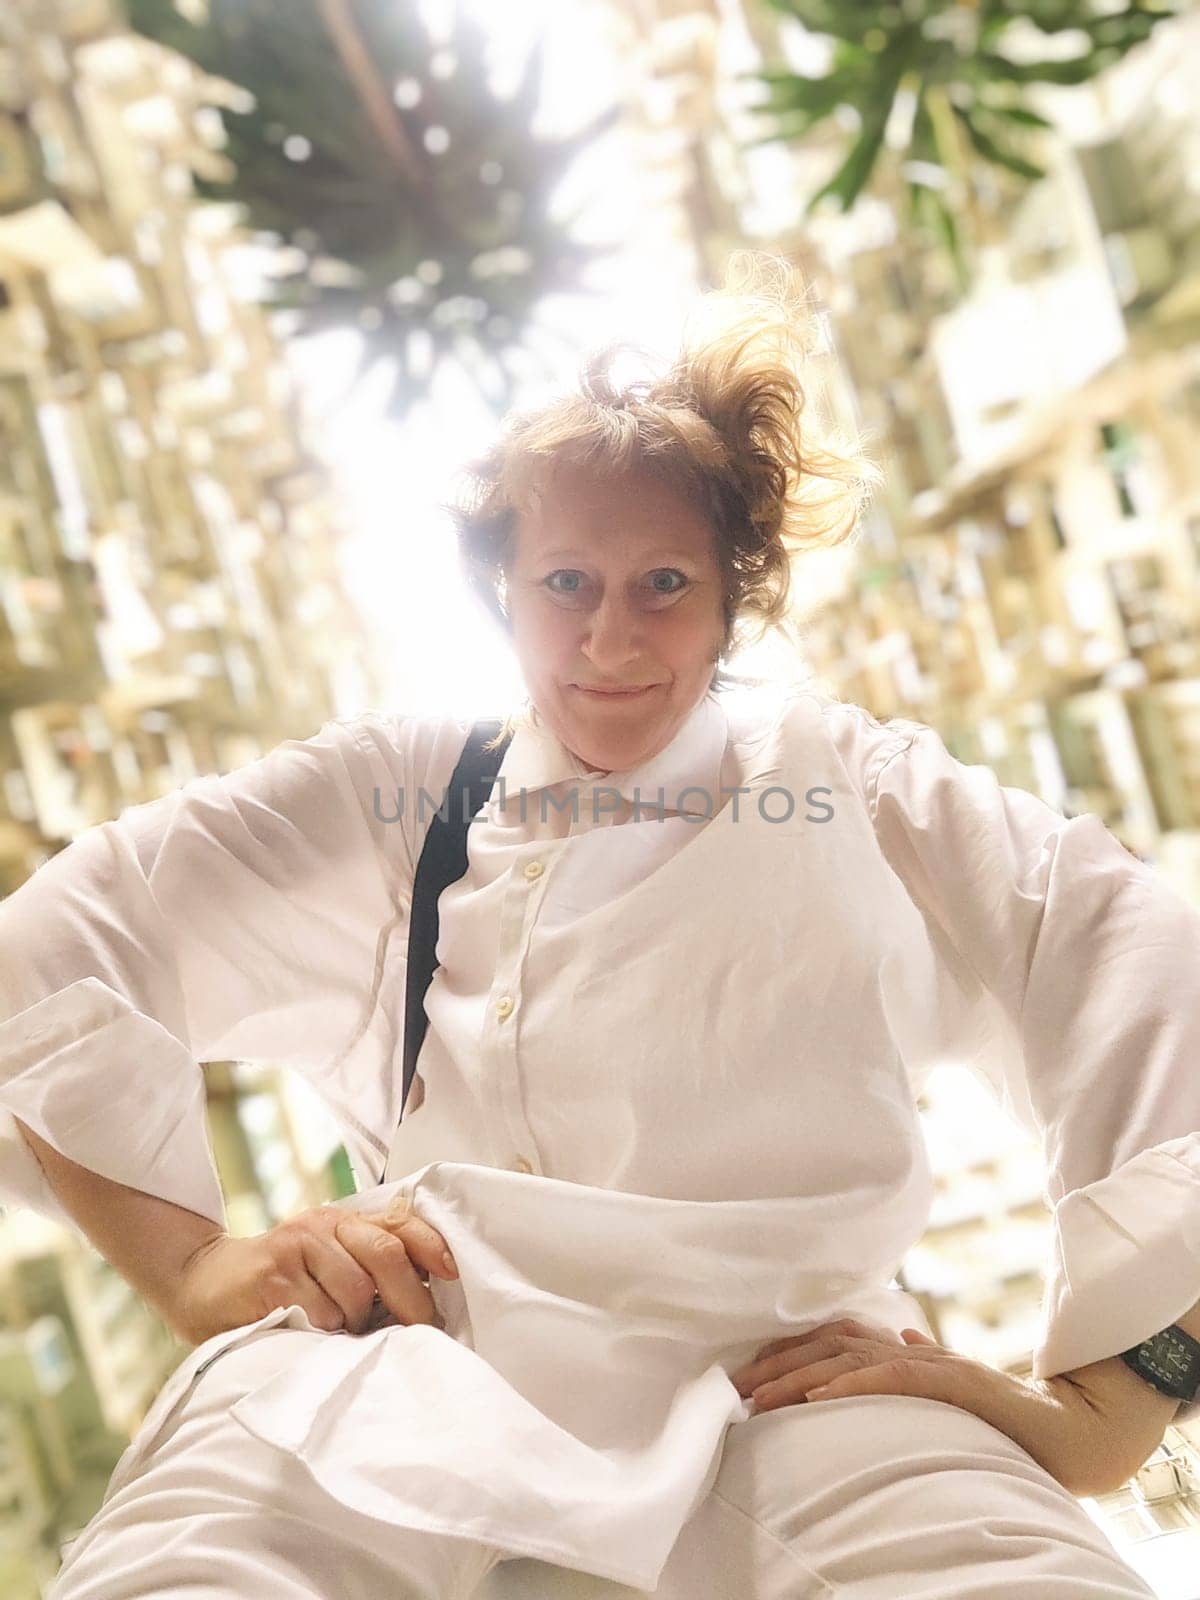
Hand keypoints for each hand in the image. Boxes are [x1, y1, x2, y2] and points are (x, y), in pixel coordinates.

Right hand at [169, 1197, 457, 1346]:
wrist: (205, 1282)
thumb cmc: (282, 1284)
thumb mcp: (328, 1266)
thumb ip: (368, 1270)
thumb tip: (429, 1297)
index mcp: (345, 1221)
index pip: (400, 1222)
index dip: (432, 1245)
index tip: (453, 1273)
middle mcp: (324, 1225)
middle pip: (386, 1254)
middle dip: (410, 1299)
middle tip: (421, 1332)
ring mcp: (297, 1246)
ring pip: (355, 1290)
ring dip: (356, 1323)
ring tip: (341, 1334)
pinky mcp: (272, 1273)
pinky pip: (319, 1311)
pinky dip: (324, 1331)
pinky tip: (310, 1333)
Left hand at [729, 1317, 1176, 1498]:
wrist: (1072, 1429)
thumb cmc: (1009, 1420)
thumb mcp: (954, 1391)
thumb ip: (925, 1365)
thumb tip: (905, 1339)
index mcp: (908, 1351)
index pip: (835, 1340)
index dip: (789, 1352)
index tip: (748, 1373)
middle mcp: (913, 1349)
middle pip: (831, 1345)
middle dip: (778, 1364)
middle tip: (735, 1388)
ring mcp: (933, 1363)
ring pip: (852, 1360)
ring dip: (800, 1376)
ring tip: (760, 1396)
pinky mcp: (954, 1384)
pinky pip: (895, 1379)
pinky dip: (853, 1386)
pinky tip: (820, 1398)